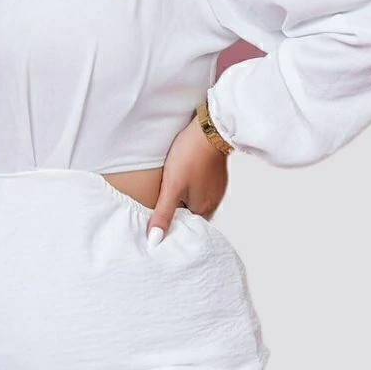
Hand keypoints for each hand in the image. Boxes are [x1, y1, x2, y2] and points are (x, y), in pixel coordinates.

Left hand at [145, 114, 228, 245]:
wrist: (209, 128)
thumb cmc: (190, 156)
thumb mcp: (172, 187)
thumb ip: (163, 214)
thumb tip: (154, 241)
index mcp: (203, 209)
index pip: (185, 228)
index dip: (171, 229)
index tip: (157, 229)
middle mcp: (212, 202)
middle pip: (190, 215)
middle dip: (176, 215)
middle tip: (157, 213)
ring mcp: (215, 188)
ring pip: (194, 201)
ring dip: (182, 201)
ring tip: (166, 196)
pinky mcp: (215, 175)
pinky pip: (200, 188)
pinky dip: (189, 188)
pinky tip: (180, 180)